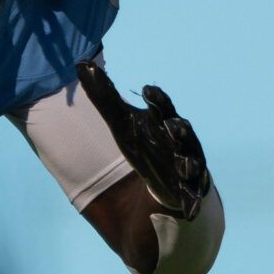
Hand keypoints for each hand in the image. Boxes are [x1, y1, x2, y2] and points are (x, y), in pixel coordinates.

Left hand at [78, 61, 209, 219]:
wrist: (167, 183)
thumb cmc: (146, 145)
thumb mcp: (121, 124)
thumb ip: (105, 97)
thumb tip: (81, 65)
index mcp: (164, 123)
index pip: (163, 109)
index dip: (158, 101)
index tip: (147, 92)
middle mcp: (181, 143)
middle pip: (181, 134)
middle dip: (178, 131)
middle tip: (172, 127)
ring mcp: (189, 167)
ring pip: (192, 163)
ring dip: (188, 164)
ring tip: (184, 166)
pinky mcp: (190, 192)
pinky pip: (193, 197)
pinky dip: (192, 201)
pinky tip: (190, 208)